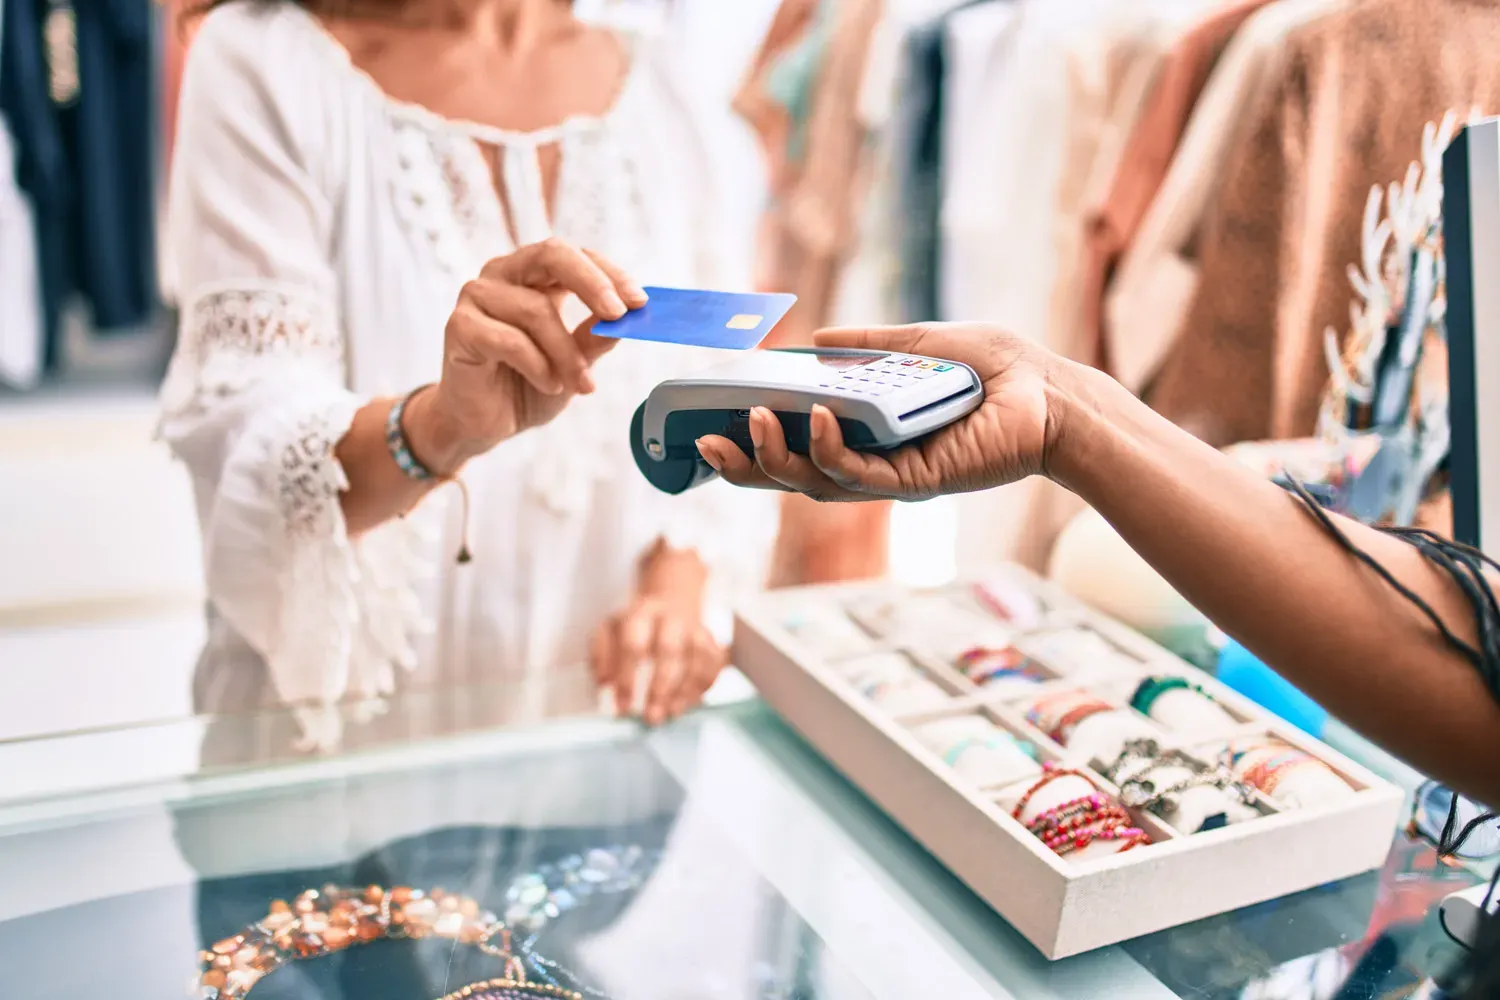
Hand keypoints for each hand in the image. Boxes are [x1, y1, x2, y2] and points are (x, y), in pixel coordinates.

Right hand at [404, 239, 646, 475]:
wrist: (484, 422)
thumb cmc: (527, 384)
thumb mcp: (574, 361)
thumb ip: (594, 337)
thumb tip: (626, 319)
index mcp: (531, 274)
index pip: (574, 255)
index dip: (609, 274)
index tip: (639, 302)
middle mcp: (502, 275)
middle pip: (551, 255)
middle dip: (592, 284)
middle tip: (618, 315)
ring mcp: (477, 297)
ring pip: (536, 310)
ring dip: (567, 353)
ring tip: (580, 384)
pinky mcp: (460, 326)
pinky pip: (510, 340)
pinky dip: (538, 366)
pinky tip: (549, 385)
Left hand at [589, 547, 724, 725]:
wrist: (670, 606)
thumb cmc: (634, 628)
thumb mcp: (609, 632)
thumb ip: (601, 657)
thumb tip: (605, 685)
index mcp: (641, 613)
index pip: (634, 645)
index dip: (628, 678)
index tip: (622, 707)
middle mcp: (672, 617)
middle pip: (669, 650)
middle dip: (661, 686)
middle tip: (651, 716)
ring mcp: (696, 629)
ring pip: (695, 659)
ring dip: (683, 692)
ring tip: (669, 714)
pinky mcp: (712, 642)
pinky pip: (713, 667)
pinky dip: (701, 688)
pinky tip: (686, 704)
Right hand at [695, 324, 1064, 501]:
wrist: (1049, 391)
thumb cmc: (994, 370)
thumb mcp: (919, 344)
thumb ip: (868, 345)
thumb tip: (815, 340)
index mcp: (863, 433)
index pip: (794, 445)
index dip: (750, 442)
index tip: (711, 424)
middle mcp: (870, 462)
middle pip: (790, 475)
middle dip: (744, 465)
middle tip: (706, 444)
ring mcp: (890, 476)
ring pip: (815, 482)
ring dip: (776, 457)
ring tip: (753, 421)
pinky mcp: (916, 481)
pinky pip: (859, 475)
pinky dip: (830, 451)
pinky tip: (816, 417)